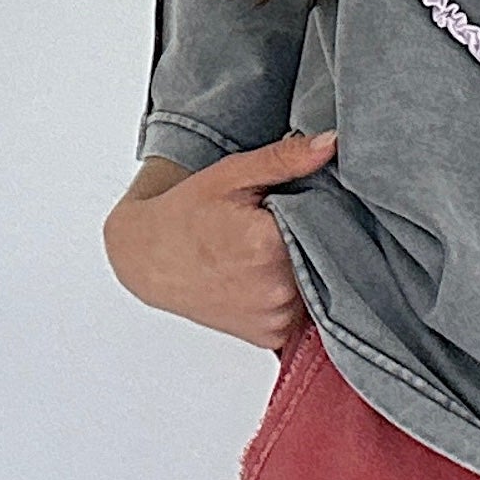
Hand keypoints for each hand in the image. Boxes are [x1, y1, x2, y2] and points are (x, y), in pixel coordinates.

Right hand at [103, 131, 334, 350]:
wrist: (148, 258)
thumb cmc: (185, 214)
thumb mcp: (233, 175)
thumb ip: (286, 159)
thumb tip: (331, 143)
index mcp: (269, 246)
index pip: (330, 225)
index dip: (323, 213)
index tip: (304, 206)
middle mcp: (275, 289)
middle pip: (326, 258)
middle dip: (316, 241)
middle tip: (283, 228)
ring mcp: (273, 318)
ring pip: (318, 288)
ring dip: (308, 270)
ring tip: (273, 253)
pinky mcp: (270, 336)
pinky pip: (302, 315)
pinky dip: (295, 296)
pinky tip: (269, 278)